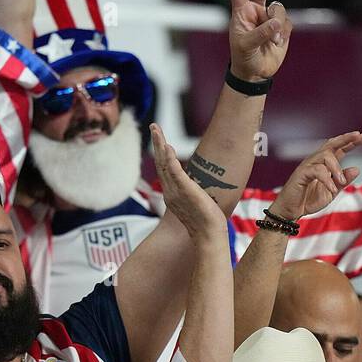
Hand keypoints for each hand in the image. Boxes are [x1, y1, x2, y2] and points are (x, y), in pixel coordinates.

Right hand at [150, 122, 225, 238]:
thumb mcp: (195, 202)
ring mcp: (177, 191)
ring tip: (157, 131)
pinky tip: (168, 148)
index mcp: (172, 193)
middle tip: (153, 125)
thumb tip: (194, 186)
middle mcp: (170, 191)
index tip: (158, 136)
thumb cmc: (205, 222)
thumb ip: (190, 192)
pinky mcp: (186, 191)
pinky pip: (176, 173)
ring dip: (161, 146)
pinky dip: (171, 160)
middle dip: (157, 143)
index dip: (160, 151)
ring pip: (165, 165)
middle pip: (160, 162)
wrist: (208, 235)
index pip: (164, 167)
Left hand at [227, 0, 291, 82]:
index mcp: (242, 13)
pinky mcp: (281, 28)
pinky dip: (283, 33)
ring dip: (278, 25)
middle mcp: (256, 12)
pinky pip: (287, 23)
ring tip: (273, 40)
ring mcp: (269, 19)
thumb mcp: (246, 46)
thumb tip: (276, 22)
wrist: (255, 73)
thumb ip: (261, 33)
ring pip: (279, 10)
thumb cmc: (243, 58)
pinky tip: (277, 42)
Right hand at [270, 131, 361, 220]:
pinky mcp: (301, 174)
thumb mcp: (331, 192)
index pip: (338, 148)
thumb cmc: (307, 200)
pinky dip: (327, 179)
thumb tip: (357, 169)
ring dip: (337, 168)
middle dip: (346, 139)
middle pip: (331, 144)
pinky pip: (317, 171)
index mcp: (324, 164)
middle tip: (359, 136)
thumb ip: (343, 181)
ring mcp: (308, 166)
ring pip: (325, 156)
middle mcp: (315, 161)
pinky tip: (332, 189)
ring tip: (341, 181)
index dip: (350, 142)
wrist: (290, 211)